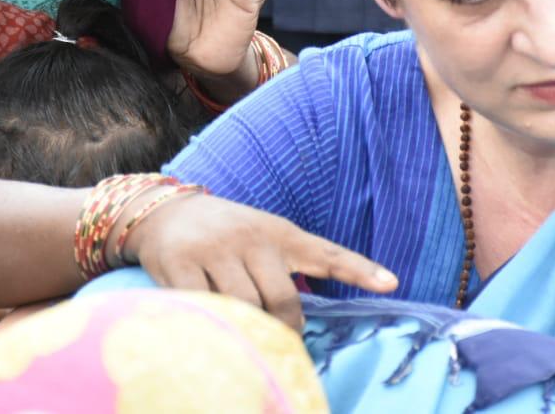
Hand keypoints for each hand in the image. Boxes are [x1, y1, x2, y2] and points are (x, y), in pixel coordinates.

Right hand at [124, 193, 397, 328]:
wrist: (162, 211)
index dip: (359, 269)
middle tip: (280, 343)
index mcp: (278, 232)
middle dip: (285, 329)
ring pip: (244, 307)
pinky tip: (211, 330)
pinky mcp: (179, 263)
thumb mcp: (262, 234)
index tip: (392, 282)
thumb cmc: (222, 233)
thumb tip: (301, 317)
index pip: (325, 252)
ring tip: (244, 337)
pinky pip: (203, 306)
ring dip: (247, 330)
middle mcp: (249, 237)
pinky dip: (211, 324)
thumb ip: (287, 265)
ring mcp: (214, 249)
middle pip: (282, 299)